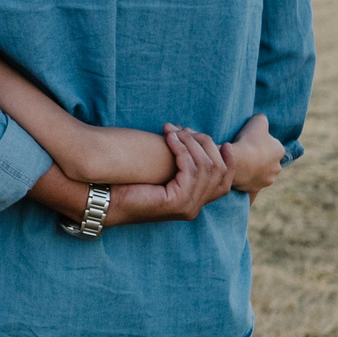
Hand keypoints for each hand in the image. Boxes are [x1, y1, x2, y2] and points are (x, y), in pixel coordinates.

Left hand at [110, 127, 229, 224]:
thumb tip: (191, 138)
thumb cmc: (129, 182)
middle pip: (219, 171)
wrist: (108, 201)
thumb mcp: (161, 172)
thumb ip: (180, 164)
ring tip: (174, 130)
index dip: (229, 162)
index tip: (223, 142)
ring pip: (206, 168)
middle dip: (205, 145)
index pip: (225, 183)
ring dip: (191, 144)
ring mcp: (188, 207)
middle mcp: (194, 207)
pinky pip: (190, 170)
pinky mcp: (177, 203)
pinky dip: (182, 150)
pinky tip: (169, 138)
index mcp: (193, 202)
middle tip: (185, 129)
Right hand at [221, 113, 283, 198]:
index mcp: (279, 151)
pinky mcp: (255, 189)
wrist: (237, 162)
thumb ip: (263, 120)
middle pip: (267, 160)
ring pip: (260, 173)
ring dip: (253, 169)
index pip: (272, 145)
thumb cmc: (248, 140)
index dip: (260, 142)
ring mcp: (266, 180)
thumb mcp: (258, 120)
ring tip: (240, 163)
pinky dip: (246, 180)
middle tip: (244, 152)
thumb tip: (262, 121)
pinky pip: (251, 184)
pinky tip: (238, 175)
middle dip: (258, 157)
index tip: (250, 141)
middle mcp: (277, 167)